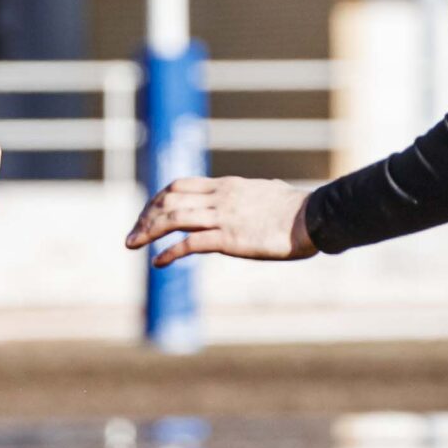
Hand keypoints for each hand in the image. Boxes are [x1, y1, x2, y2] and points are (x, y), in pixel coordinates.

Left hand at [125, 175, 317, 267]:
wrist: (315, 216)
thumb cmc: (297, 209)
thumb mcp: (267, 193)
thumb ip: (252, 195)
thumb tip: (261, 194)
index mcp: (226, 186)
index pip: (179, 185)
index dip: (156, 200)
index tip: (146, 216)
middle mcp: (220, 197)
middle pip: (169, 200)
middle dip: (144, 217)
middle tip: (132, 236)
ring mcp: (224, 217)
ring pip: (173, 218)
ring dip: (147, 232)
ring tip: (132, 245)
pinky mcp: (231, 238)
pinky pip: (191, 243)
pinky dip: (169, 252)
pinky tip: (158, 262)